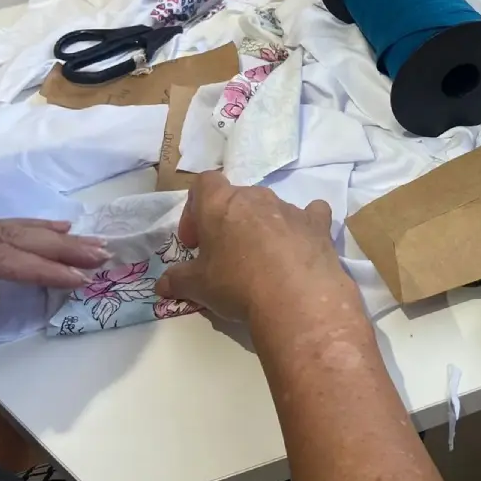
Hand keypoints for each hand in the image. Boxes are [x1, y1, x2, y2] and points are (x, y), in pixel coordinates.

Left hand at [0, 220, 108, 320]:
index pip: (1, 257)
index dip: (41, 267)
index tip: (80, 278)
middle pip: (14, 236)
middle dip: (61, 246)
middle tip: (102, 255)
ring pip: (13, 228)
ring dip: (55, 236)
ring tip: (93, 242)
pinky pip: (3, 223)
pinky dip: (34, 226)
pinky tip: (60, 227)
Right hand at [156, 172, 348, 322]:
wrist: (296, 296)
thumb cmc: (237, 283)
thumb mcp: (197, 286)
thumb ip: (177, 280)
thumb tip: (162, 284)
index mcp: (221, 204)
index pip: (204, 183)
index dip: (195, 209)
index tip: (196, 241)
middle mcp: (256, 197)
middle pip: (238, 198)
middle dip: (228, 223)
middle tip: (225, 256)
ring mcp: (290, 208)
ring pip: (271, 208)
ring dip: (262, 227)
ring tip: (262, 262)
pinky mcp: (318, 224)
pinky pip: (311, 214)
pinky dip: (304, 225)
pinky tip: (302, 244)